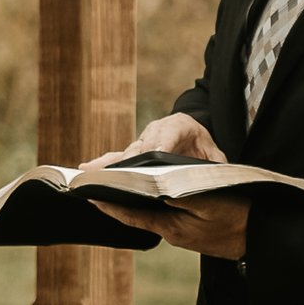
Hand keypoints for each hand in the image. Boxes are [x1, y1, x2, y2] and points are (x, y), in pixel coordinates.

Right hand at [77, 114, 224, 174]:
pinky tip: (87, 170)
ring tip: (91, 172)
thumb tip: (214, 178)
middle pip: (141, 147)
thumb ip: (215, 164)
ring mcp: (142, 141)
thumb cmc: (203, 146)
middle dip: (130, 161)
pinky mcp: (133, 152)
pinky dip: (103, 165)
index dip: (158, 146)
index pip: (167, 136)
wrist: (192, 134)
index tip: (152, 156)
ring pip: (125, 153)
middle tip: (120, 173)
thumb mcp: (216, 154)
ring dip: (110, 165)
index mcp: (178, 126)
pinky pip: (117, 158)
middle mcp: (154, 131)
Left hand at [102, 193, 250, 261]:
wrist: (263, 235)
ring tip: (114, 185)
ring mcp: (181, 234)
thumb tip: (150, 187)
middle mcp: (171, 233)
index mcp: (171, 228)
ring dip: (133, 201)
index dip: (108, 204)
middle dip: (117, 200)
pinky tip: (148, 193)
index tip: (87, 193)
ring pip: (149, 214)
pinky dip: (151, 205)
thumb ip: (177, 193)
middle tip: (94, 186)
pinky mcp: (190, 231)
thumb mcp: (207, 200)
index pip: (130, 215)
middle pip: (137, 214)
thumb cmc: (238, 216)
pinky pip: (164, 216)